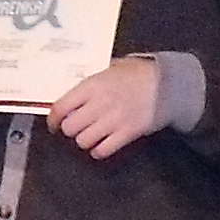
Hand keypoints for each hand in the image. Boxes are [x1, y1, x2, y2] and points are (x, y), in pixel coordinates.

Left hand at [49, 55, 173, 160]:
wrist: (167, 84)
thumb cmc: (137, 73)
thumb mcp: (110, 68)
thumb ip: (91, 82)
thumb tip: (72, 94)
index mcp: (92, 85)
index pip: (61, 107)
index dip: (53, 119)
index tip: (54, 124)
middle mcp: (99, 104)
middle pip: (70, 128)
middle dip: (70, 129)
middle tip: (76, 127)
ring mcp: (113, 120)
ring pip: (84, 141)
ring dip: (84, 140)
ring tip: (90, 135)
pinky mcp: (127, 133)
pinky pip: (103, 150)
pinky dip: (99, 150)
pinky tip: (101, 144)